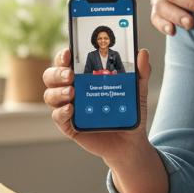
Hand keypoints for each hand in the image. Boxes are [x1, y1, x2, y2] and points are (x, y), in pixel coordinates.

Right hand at [43, 48, 152, 165]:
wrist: (130, 140)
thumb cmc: (128, 111)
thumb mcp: (137, 90)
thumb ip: (141, 71)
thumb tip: (142, 52)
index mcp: (84, 77)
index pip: (66, 62)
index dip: (63, 55)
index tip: (69, 52)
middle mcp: (72, 89)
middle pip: (51, 76)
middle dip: (57, 73)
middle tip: (70, 74)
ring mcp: (69, 107)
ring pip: (50, 95)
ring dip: (57, 92)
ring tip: (72, 91)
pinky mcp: (69, 126)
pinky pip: (58, 117)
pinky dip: (61, 112)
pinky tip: (71, 108)